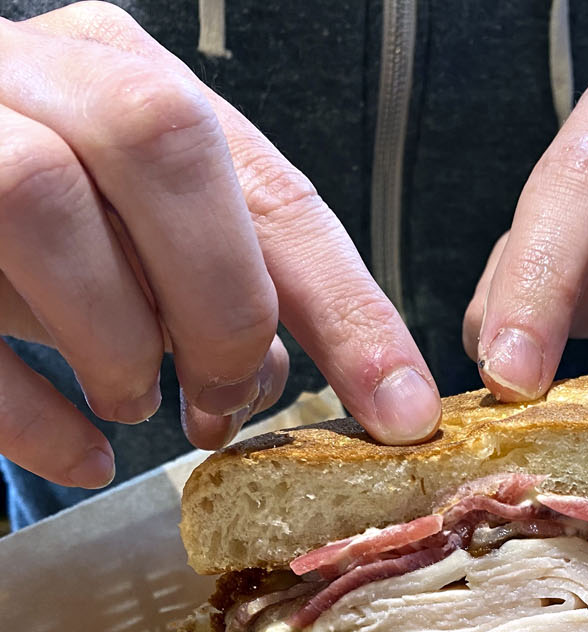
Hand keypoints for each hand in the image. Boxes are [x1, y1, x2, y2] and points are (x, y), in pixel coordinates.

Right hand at [0, 2, 439, 488]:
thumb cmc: (25, 207)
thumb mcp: (133, 225)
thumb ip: (210, 274)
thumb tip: (276, 375)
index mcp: (123, 75)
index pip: (270, 185)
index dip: (351, 309)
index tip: (403, 413)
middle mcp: (33, 75)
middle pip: (160, 141)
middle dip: (221, 303)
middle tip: (222, 401)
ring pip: (41, 203)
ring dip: (118, 342)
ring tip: (136, 402)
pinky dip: (32, 414)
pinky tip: (79, 453)